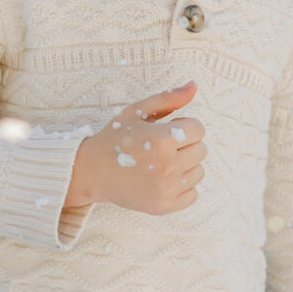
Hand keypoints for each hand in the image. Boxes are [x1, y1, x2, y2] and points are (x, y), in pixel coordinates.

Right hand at [65, 81, 204, 217]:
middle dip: (186, 145)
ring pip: (199, 171)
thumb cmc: (114, 139)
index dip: (184, 126)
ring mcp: (167, 189)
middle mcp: (168, 166)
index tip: (168, 130)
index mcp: (162, 140)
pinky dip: (182, 186)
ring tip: (161, 163)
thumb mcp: (137, 112)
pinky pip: (193, 194)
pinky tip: (162, 179)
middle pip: (201, 150)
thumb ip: (168, 98)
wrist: (91, 172)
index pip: (198, 129)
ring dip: (185, 165)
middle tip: (162, 147)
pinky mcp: (165, 206)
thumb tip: (194, 85)